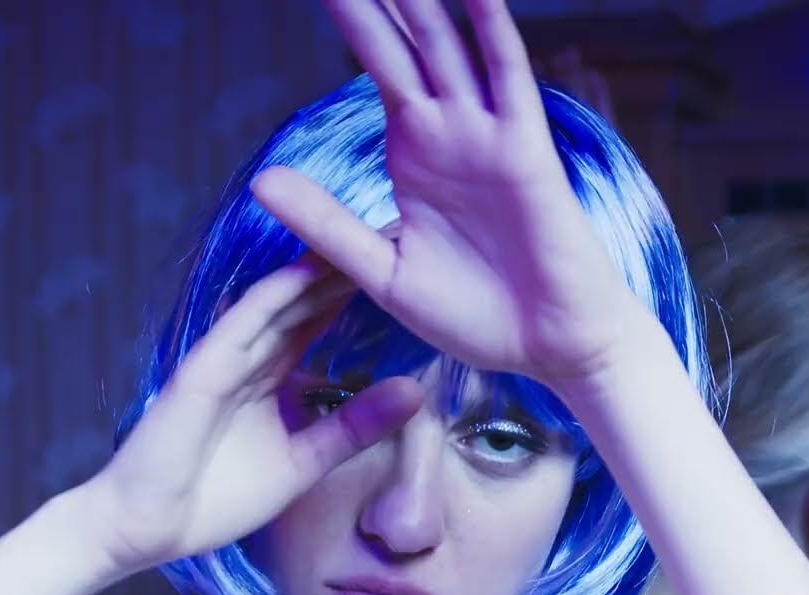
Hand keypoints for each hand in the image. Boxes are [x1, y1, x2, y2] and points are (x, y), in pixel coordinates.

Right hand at [80, 259, 422, 574]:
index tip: (394, 268)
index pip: (314, 324)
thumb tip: (413, 392)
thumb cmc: (217, 499)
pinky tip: (303, 272)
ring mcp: (224, 358)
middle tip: (386, 233)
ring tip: (356, 236)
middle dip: (338, 271)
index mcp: (269, 377)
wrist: (150, 529)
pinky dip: (272, 298)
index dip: (348, 296)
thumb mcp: (303, 464)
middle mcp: (249, 358)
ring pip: (276, 305)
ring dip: (313, 272)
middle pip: (300, 305)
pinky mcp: (202, 369)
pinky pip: (242, 326)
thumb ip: (352, 429)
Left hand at [251, 0, 637, 386]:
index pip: (378, 67)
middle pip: (405, 44)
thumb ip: (326, 221)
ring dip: (422, 3)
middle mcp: (448, 132)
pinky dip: (493, 31)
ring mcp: (486, 135)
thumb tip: (259, 179)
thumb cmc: (475, 314)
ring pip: (449, 47)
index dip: (353, 17)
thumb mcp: (383, 270)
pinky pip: (509, 78)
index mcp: (413, 154)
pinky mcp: (525, 150)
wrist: (548, 347)